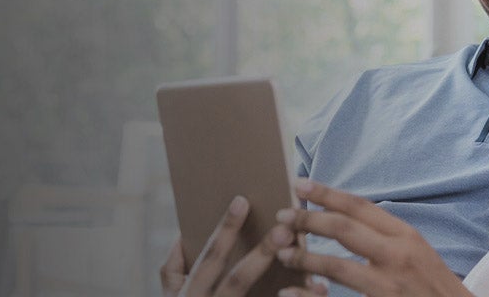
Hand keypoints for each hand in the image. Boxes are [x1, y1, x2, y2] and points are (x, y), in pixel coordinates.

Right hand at [158, 196, 327, 296]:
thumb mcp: (171, 295)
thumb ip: (173, 268)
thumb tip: (184, 234)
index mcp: (189, 296)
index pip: (209, 258)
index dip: (224, 230)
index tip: (242, 201)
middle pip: (238, 280)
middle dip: (262, 253)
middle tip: (285, 229)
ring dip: (288, 285)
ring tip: (310, 268)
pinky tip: (317, 290)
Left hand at [275, 180, 471, 296]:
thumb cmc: (435, 285)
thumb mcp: (417, 251)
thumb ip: (386, 236)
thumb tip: (348, 219)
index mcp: (406, 236)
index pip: (361, 207)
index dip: (328, 193)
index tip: (301, 184)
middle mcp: (397, 255)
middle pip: (344, 229)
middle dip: (309, 219)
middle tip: (284, 215)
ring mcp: (388, 285)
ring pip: (336, 265)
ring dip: (304, 257)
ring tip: (282, 252)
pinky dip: (309, 295)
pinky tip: (291, 292)